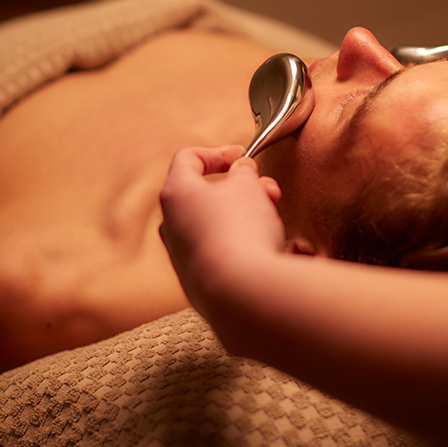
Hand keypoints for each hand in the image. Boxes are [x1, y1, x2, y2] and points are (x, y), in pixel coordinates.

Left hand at [159, 146, 284, 315]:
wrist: (240, 294)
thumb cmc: (239, 231)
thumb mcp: (247, 186)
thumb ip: (243, 172)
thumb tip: (241, 172)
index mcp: (176, 194)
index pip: (188, 159)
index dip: (219, 152)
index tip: (244, 157)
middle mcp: (172, 226)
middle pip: (206, 196)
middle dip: (242, 189)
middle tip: (269, 191)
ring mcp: (183, 259)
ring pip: (218, 227)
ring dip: (247, 217)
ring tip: (276, 222)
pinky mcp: (200, 284)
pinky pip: (225, 256)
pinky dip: (246, 247)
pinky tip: (272, 251)